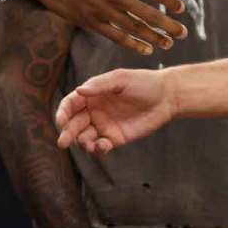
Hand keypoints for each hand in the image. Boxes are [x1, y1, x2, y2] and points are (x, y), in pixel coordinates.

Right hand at [13, 0, 187, 54]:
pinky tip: (145, 48)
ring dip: (154, 38)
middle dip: (169, 26)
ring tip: (168, 44)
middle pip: (150, 16)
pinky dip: (131, 44)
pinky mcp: (89, 21)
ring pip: (134, 30)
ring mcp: (102, 11)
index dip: (172, 2)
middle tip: (184, 33)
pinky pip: (115, 37)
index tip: (181, 8)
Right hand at [56, 68, 174, 152]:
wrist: (167, 97)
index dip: (62, 113)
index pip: (70, 105)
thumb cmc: (143, 83)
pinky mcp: (115, 138)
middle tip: (63, 142)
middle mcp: (94, 111)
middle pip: (73, 124)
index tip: (61, 121)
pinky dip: (98, 149)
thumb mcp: (121, 79)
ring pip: (84, 138)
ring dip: (82, 143)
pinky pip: (100, 146)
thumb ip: (100, 85)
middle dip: (67, 133)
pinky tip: (104, 145)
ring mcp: (104, 126)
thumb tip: (79, 90)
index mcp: (92, 94)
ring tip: (89, 144)